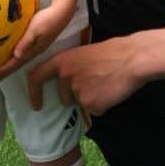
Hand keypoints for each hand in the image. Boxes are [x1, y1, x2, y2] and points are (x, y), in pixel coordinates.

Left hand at [0, 3, 69, 78]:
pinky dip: (17, 53)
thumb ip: (26, 42)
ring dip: (13, 62)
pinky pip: (24, 50)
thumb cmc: (48, 20)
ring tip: (4, 66)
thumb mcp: (35, 30)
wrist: (61, 14)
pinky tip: (14, 50)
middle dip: (9, 69)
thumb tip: (16, 55)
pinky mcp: (38, 41)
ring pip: (22, 57)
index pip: (17, 62)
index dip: (7, 69)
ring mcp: (37, 46)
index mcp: (33, 50)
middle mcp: (35, 50)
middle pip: (19, 62)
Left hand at [27, 37, 142, 115]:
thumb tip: (62, 86)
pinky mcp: (90, 103)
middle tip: (93, 85)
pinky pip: (93, 110)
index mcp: (61, 61)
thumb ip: (69, 68)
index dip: (33, 93)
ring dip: (90, 100)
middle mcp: (65, 76)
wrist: (131, 59)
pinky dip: (101, 106)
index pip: (35, 77)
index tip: (36, 105)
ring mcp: (77, 91)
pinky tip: (110, 92)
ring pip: (80, 104)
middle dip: (74, 98)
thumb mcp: (82, 54)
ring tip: (104, 85)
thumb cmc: (110, 54)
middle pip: (63, 97)